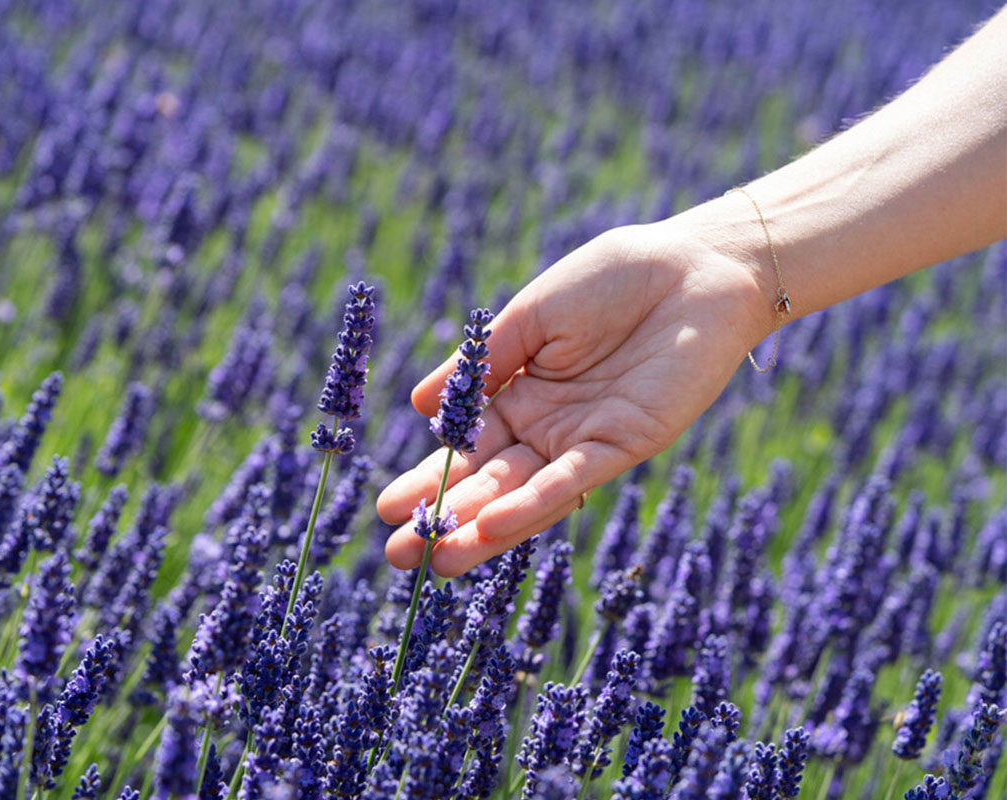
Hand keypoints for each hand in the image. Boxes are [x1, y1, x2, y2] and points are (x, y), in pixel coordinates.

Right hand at [376, 215, 774, 576]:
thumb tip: (416, 404)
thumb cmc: (614, 277)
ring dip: (482, 529)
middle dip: (444, 518)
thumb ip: (480, 363)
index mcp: (521, 394)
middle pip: (489, 482)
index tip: (386, 508)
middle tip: (397, 555)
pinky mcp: (624, 442)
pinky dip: (532, 503)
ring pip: (525, 493)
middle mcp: (549, 426)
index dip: (428, 478)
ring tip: (435, 557)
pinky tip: (490, 523)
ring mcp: (584, 439)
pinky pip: (572, 479)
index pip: (466, 448)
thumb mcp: (530, 316)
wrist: (696, 265)